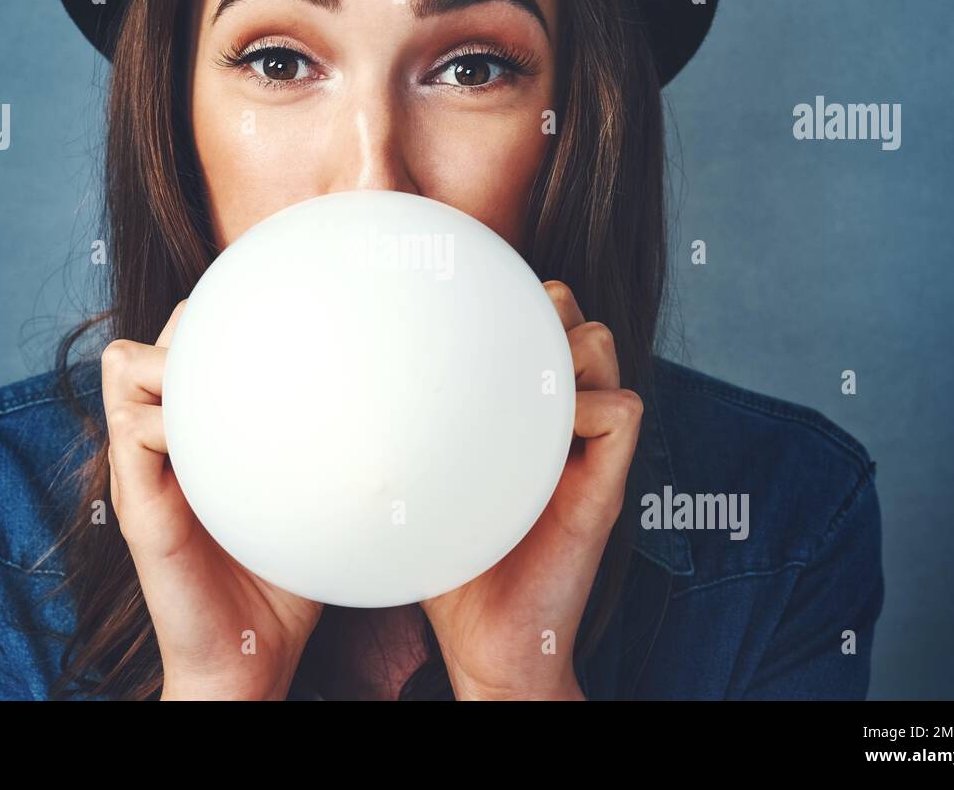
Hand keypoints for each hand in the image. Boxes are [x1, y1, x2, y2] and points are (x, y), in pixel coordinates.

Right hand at [101, 300, 323, 699]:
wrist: (247, 659)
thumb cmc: (281, 577)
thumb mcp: (304, 495)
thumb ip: (322, 448)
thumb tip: (392, 404)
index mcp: (191, 435)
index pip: (184, 339)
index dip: (214, 327)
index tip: (273, 335)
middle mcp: (158, 443)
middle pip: (150, 336)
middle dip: (191, 335)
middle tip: (248, 368)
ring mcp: (140, 470)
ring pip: (122, 366)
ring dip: (171, 366)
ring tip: (224, 402)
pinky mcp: (136, 506)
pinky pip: (130, 430)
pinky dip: (171, 421)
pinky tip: (224, 449)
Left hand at [420, 280, 642, 699]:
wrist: (490, 646)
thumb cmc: (450, 567)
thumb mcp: (419, 486)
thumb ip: (399, 440)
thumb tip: (330, 401)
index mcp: (522, 417)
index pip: (527, 321)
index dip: (502, 308)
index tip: (453, 325)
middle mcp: (560, 422)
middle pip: (569, 314)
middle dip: (534, 313)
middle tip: (485, 357)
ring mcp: (587, 450)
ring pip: (601, 344)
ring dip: (560, 350)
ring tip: (513, 395)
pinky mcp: (606, 485)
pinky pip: (622, 410)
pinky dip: (586, 408)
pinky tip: (536, 440)